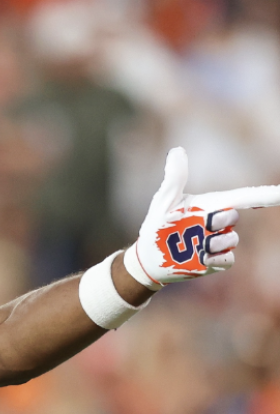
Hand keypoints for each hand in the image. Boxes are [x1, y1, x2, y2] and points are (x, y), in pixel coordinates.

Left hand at [125, 147, 279, 289]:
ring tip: (196, 246)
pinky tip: (201, 259)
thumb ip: (174, 178)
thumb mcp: (164, 201)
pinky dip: (217, 259)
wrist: (149, 258)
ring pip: (231, 240)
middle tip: (199, 225)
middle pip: (233, 217)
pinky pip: (228, 259)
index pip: (244, 197)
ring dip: (215, 243)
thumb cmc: (156, 225)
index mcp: (211, 204)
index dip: (265, 195)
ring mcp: (218, 242)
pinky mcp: (214, 262)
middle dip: (219, 221)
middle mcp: (217, 222)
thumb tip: (176, 150)